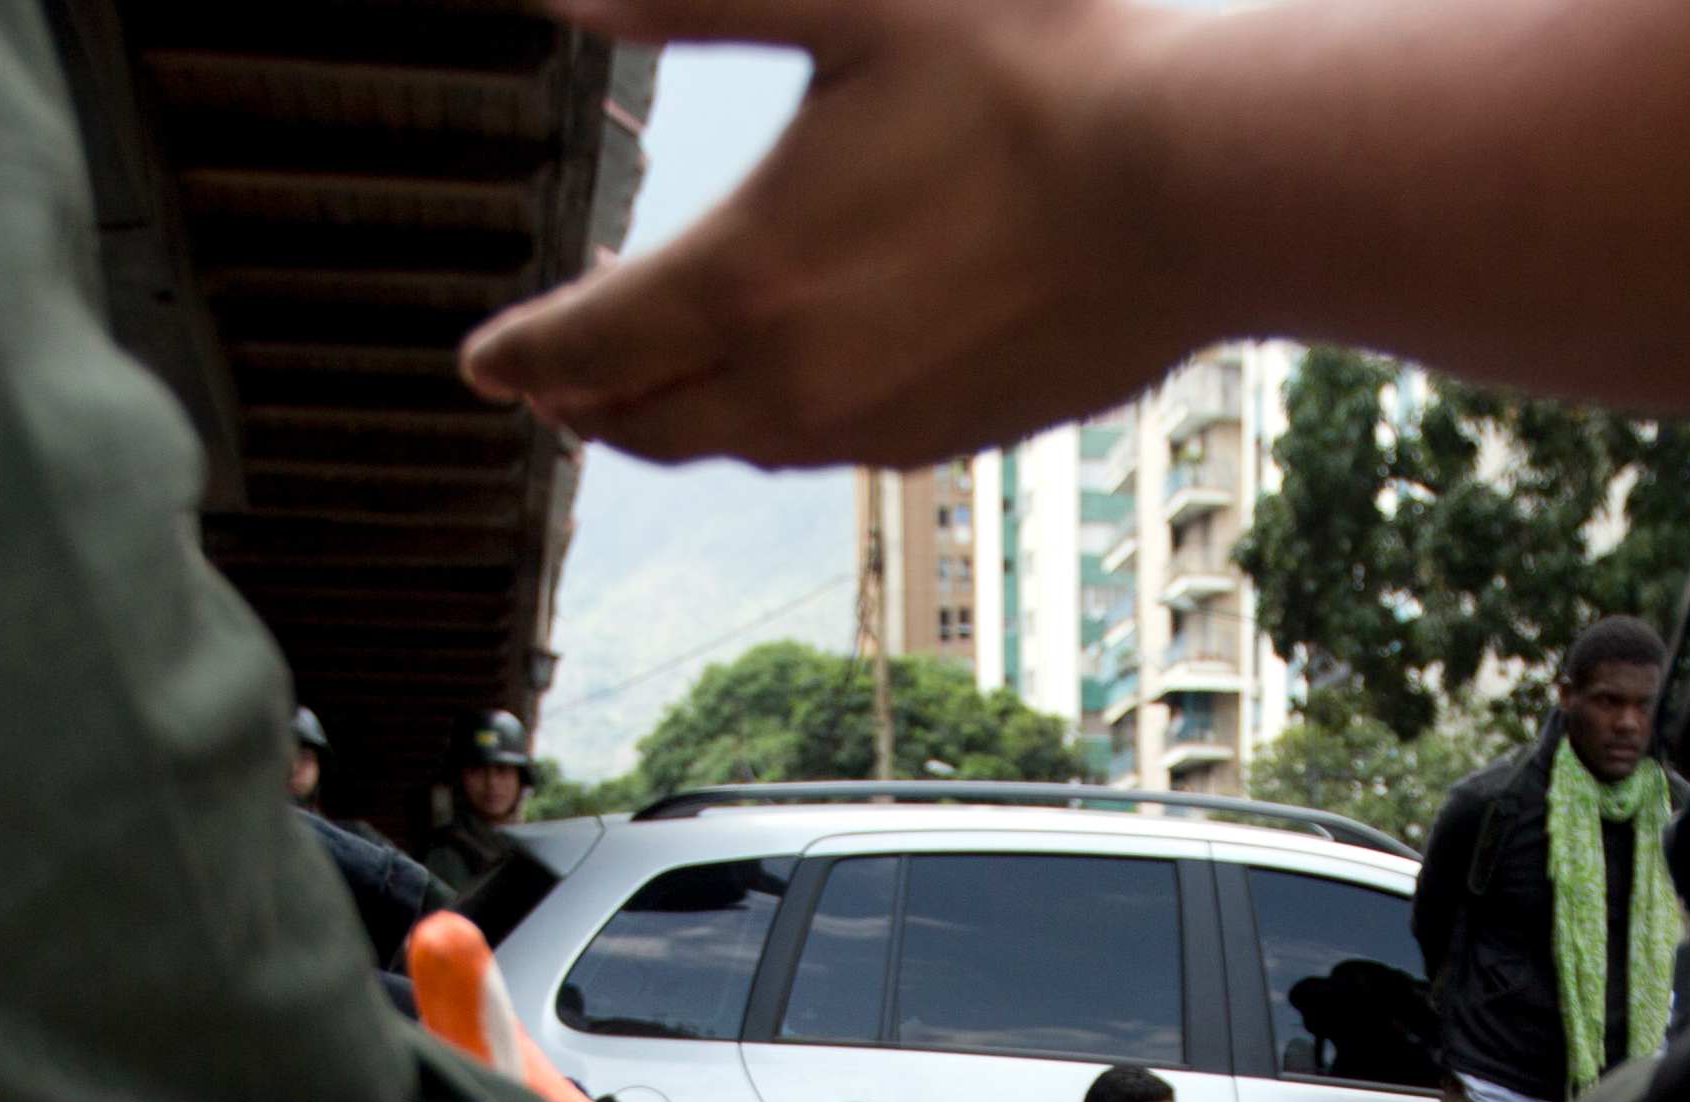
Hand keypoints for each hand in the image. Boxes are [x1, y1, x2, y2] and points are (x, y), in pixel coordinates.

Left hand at [460, 0, 1205, 466]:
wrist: (1207, 179)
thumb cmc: (1038, 67)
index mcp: (747, 279)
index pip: (588, 344)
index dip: (524, 350)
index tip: (481, 361)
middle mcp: (800, 380)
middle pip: (648, 421)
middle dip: (585, 401)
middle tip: (553, 380)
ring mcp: (883, 424)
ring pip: (738, 443)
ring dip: (678, 418)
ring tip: (654, 385)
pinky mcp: (957, 434)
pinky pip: (830, 446)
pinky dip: (776, 420)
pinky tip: (791, 378)